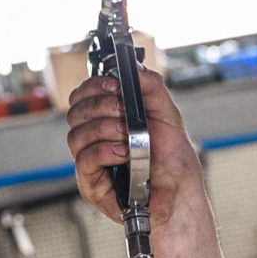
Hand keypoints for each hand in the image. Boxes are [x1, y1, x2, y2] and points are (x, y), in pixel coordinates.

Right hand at [66, 67, 204, 231]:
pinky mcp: (92, 184)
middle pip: (75, 113)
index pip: (82, 96)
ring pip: (76, 136)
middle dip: (101, 106)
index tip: (114, 85)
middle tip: (124, 111)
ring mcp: (91, 162)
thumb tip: (133, 66)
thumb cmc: (173, 159)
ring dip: (104, 129)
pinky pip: (84, 160)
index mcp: (108, 119)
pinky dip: (104, 152)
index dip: (93, 86)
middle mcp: (96, 139)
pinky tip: (123, 154)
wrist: (181, 191)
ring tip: (128, 136)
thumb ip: (150, 86)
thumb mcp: (167, 113)